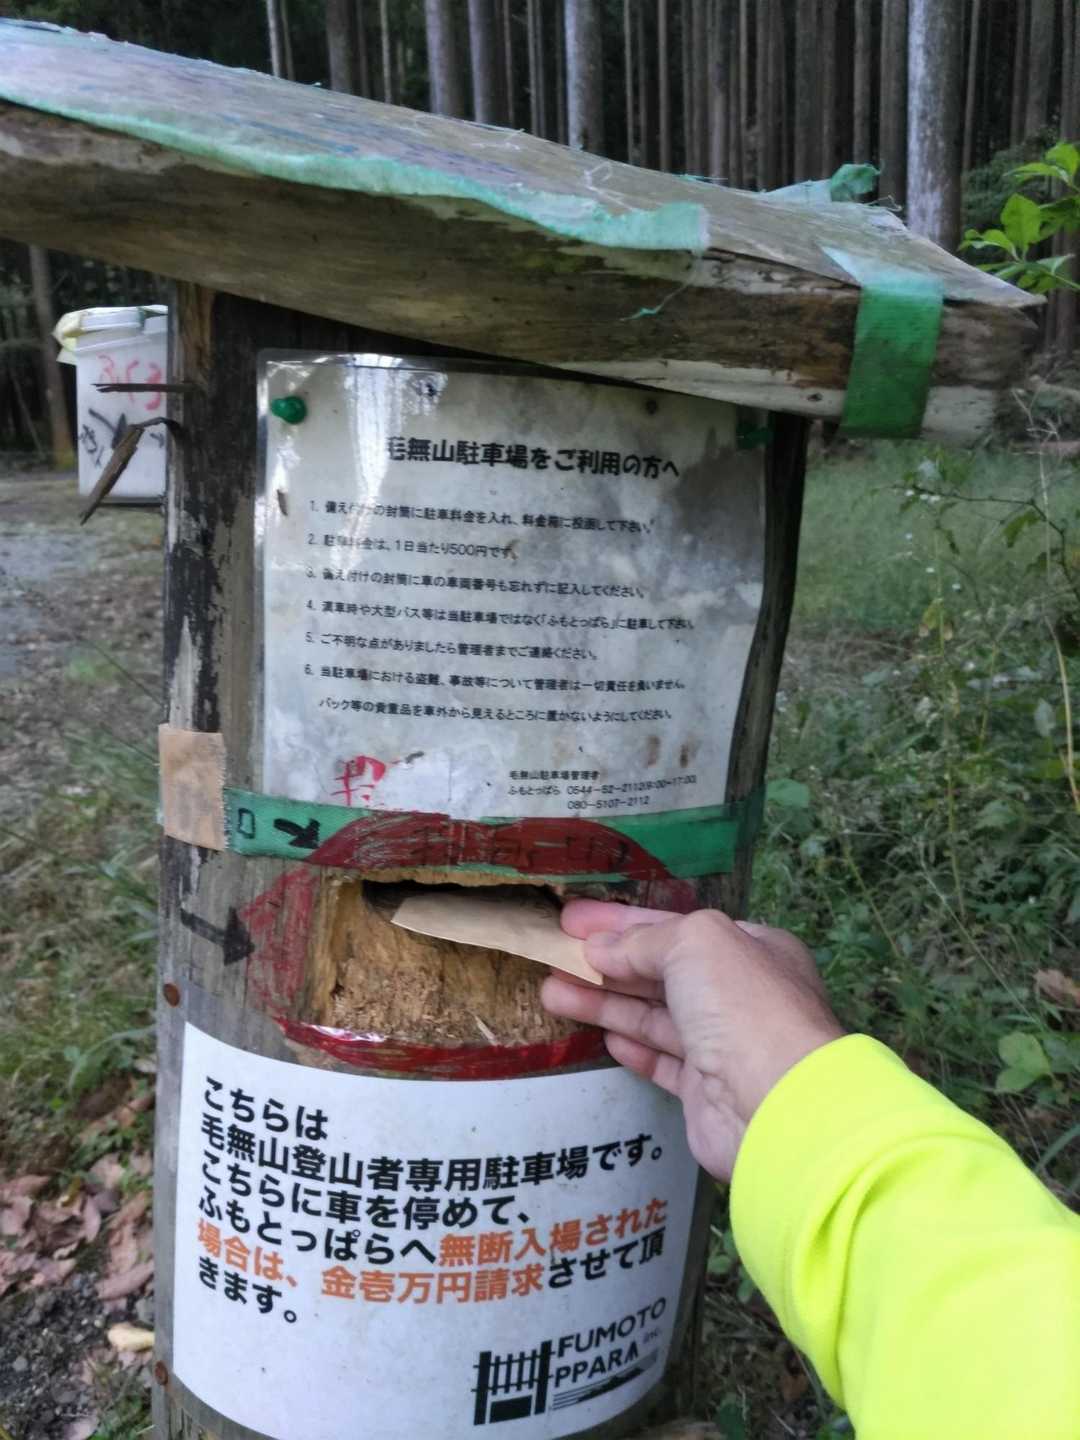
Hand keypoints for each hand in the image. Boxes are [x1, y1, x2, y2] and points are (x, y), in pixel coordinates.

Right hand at [541, 901, 844, 1180]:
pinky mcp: (705, 1092)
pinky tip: (607, 1038)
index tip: (572, 920)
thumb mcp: (694, 942)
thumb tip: (601, 949)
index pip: (675, 928)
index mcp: (750, 949)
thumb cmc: (742, 1005)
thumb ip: (645, 940)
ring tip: (551, 992)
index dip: (621, 922)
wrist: (777, 1104)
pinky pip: (664, 1062)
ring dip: (604, 1002)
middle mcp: (740, 995)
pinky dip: (634, 1047)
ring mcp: (724, 1045)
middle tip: (552, 955)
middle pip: (660, 972)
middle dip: (605, 963)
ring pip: (654, 1016)